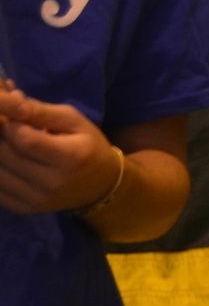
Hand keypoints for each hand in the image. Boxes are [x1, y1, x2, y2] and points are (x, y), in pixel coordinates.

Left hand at [0, 88, 119, 213]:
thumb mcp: (73, 120)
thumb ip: (38, 110)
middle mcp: (52, 183)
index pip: (24, 139)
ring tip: (6, 142)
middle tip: (3, 126)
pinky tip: (6, 160)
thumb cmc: (88, 145)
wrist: (101, 185)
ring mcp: (37, 200)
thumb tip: (6, 96)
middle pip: (4, 155)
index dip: (7, 124)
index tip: (7, 115)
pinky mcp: (25, 209)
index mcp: (70, 157)